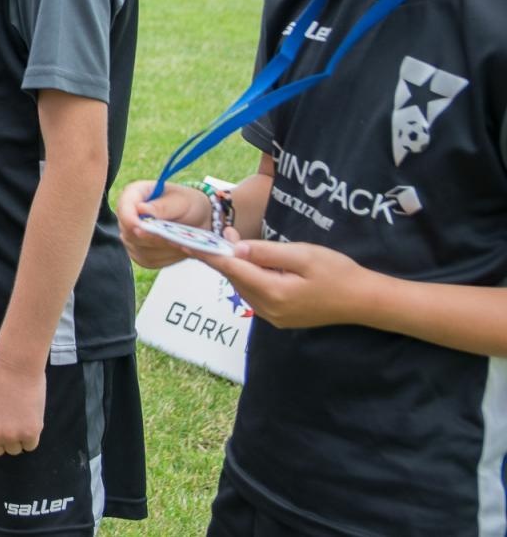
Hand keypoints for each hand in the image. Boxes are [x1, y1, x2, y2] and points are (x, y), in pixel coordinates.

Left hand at [0, 353, 44, 454]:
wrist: (16, 366)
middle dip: (1, 436)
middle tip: (5, 414)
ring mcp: (11, 436)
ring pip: (14, 449)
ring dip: (16, 437)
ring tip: (17, 414)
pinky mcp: (30, 433)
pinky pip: (30, 445)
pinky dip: (31, 434)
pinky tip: (27, 415)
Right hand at [116, 180, 212, 268]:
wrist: (197, 219)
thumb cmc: (188, 204)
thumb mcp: (181, 201)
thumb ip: (161, 207)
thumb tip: (140, 209)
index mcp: (134, 194)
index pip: (124, 208)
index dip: (130, 220)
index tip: (143, 229)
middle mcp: (128, 215)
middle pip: (130, 234)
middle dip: (154, 238)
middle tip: (176, 238)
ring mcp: (131, 236)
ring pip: (141, 250)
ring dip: (164, 249)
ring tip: (181, 241)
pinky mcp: (139, 253)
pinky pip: (149, 260)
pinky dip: (166, 257)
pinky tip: (177, 248)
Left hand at [193, 238, 369, 329]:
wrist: (364, 301)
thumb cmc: (338, 273)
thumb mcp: (303, 254)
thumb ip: (267, 252)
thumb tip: (236, 247)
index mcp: (274, 293)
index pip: (232, 269)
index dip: (208, 253)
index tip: (185, 241)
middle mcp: (268, 309)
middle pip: (234, 278)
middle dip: (222, 255)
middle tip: (217, 232)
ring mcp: (272, 316)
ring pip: (242, 285)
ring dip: (234, 265)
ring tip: (233, 240)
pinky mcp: (278, 316)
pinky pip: (253, 293)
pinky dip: (247, 276)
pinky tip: (250, 261)